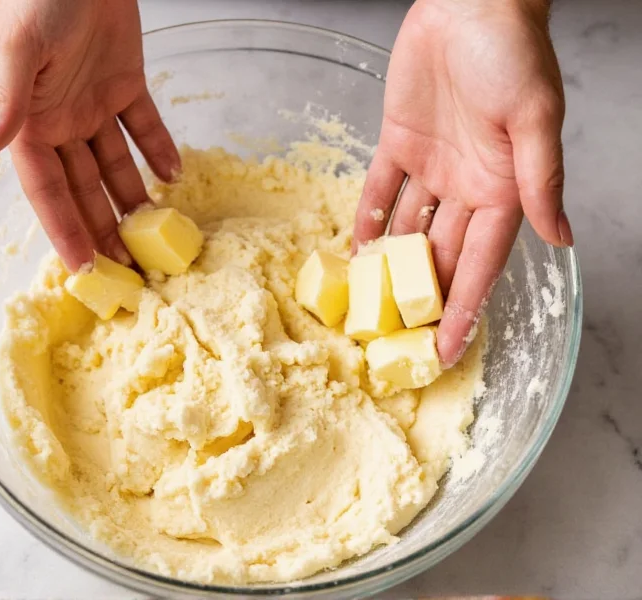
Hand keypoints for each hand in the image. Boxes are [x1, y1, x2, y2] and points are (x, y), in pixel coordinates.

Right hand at [0, 0, 179, 270]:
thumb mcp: (17, 49)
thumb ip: (4, 102)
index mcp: (28, 122)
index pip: (47, 191)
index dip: (64, 230)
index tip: (85, 269)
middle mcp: (59, 121)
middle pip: (84, 189)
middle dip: (104, 230)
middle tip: (130, 271)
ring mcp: (92, 104)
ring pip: (114, 166)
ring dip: (133, 200)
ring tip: (157, 237)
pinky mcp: (124, 83)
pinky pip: (143, 126)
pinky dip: (158, 150)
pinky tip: (174, 177)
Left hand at [353, 0, 570, 366]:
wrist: (472, 2)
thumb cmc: (512, 53)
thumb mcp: (536, 120)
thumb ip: (541, 182)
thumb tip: (561, 240)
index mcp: (503, 189)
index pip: (480, 265)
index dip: (464, 309)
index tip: (448, 351)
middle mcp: (467, 187)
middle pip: (440, 257)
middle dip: (423, 300)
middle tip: (397, 341)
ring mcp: (432, 168)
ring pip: (408, 230)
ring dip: (390, 267)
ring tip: (368, 306)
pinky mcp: (400, 144)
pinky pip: (381, 190)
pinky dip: (369, 219)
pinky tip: (357, 251)